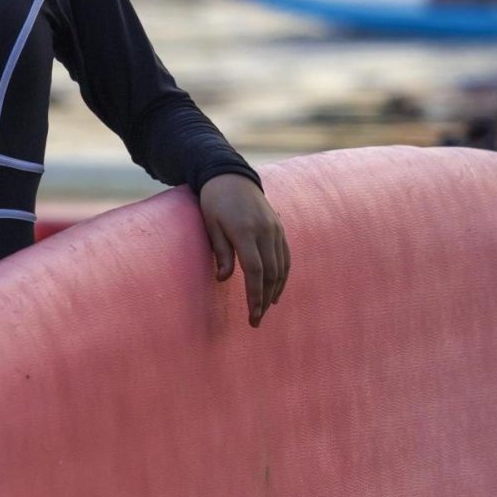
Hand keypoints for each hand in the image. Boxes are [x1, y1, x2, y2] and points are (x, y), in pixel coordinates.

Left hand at [198, 173, 289, 326]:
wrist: (232, 176)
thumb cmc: (215, 202)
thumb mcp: (211, 225)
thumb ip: (221, 251)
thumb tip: (223, 279)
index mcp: (245, 231)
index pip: (255, 271)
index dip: (255, 295)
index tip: (251, 315)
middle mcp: (265, 231)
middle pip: (271, 273)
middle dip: (265, 300)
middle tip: (256, 321)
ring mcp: (275, 230)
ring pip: (282, 267)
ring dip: (275, 291)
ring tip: (265, 310)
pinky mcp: (280, 229)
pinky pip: (286, 257)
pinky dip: (283, 276)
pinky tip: (276, 291)